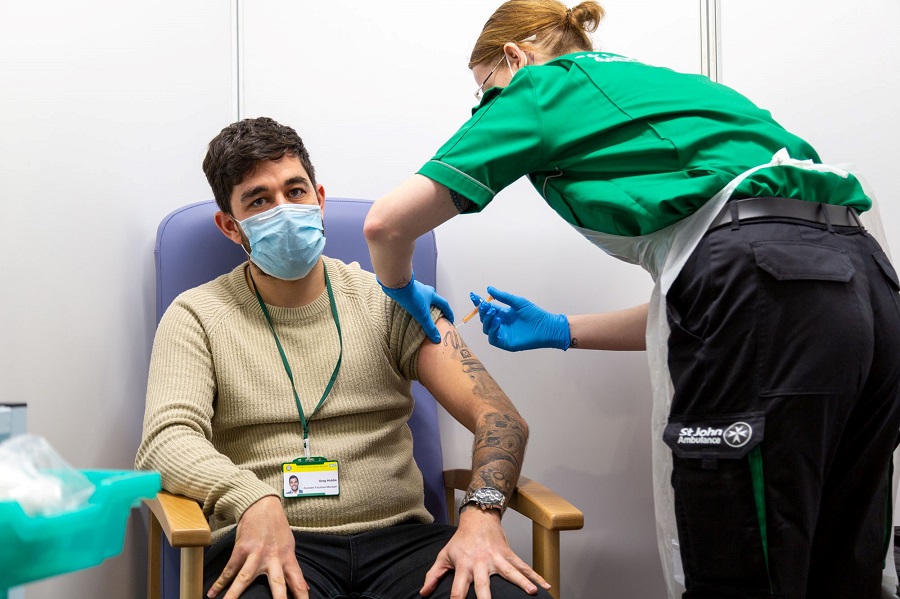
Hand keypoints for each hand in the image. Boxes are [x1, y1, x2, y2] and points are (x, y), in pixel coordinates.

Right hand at [207, 496, 308, 598]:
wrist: (262, 506)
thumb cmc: (278, 527)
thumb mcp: (290, 547)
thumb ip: (293, 568)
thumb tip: (304, 589)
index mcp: (287, 558)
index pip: (297, 582)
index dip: (302, 596)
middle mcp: (273, 559)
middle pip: (277, 584)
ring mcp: (256, 555)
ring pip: (245, 579)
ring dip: (235, 594)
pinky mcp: (241, 550)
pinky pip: (229, 570)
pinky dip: (220, 583)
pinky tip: (212, 594)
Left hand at [380, 272, 454, 343]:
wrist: (398, 285)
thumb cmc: (412, 297)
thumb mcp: (422, 315)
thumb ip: (429, 327)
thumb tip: (437, 338)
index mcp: (432, 295)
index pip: (444, 304)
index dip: (449, 312)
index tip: (450, 319)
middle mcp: (426, 290)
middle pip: (434, 298)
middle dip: (436, 305)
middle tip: (436, 313)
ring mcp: (417, 288)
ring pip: (424, 296)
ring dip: (425, 303)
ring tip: (422, 311)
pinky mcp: (408, 288)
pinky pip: (414, 296)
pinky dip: (415, 301)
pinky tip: (410, 306)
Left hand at [419, 508, 549, 597]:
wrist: (478, 518)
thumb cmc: (460, 541)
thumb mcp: (444, 556)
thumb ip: (433, 576)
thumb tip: (423, 594)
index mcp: (463, 566)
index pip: (458, 590)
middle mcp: (480, 564)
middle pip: (483, 585)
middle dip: (487, 598)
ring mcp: (497, 559)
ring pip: (510, 573)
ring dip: (522, 583)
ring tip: (532, 593)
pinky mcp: (508, 555)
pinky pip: (524, 566)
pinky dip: (536, 576)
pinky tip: (547, 586)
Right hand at [471, 286, 569, 351]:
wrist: (547, 326)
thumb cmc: (535, 314)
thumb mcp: (517, 302)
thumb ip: (503, 296)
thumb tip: (489, 289)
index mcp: (503, 313)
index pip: (487, 308)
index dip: (479, 303)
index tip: (473, 295)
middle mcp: (501, 323)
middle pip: (484, 318)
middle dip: (483, 311)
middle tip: (486, 306)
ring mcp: (502, 333)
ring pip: (486, 328)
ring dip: (487, 320)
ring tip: (494, 313)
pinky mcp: (505, 343)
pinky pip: (492, 338)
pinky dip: (492, 330)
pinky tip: (498, 322)